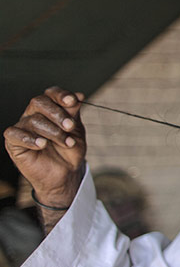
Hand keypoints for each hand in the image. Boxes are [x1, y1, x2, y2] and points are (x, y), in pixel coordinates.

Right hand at [4, 87, 86, 207]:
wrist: (66, 173)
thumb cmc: (69, 149)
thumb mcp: (76, 130)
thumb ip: (74, 113)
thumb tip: (78, 95)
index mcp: (49, 108)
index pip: (51, 93)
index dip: (60, 94)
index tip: (73, 101)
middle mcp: (34, 114)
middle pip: (39, 102)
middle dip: (57, 114)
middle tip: (70, 126)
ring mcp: (23, 127)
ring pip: (32, 120)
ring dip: (53, 132)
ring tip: (67, 143)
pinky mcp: (13, 142)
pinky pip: (15, 134)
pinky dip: (30, 139)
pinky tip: (42, 145)